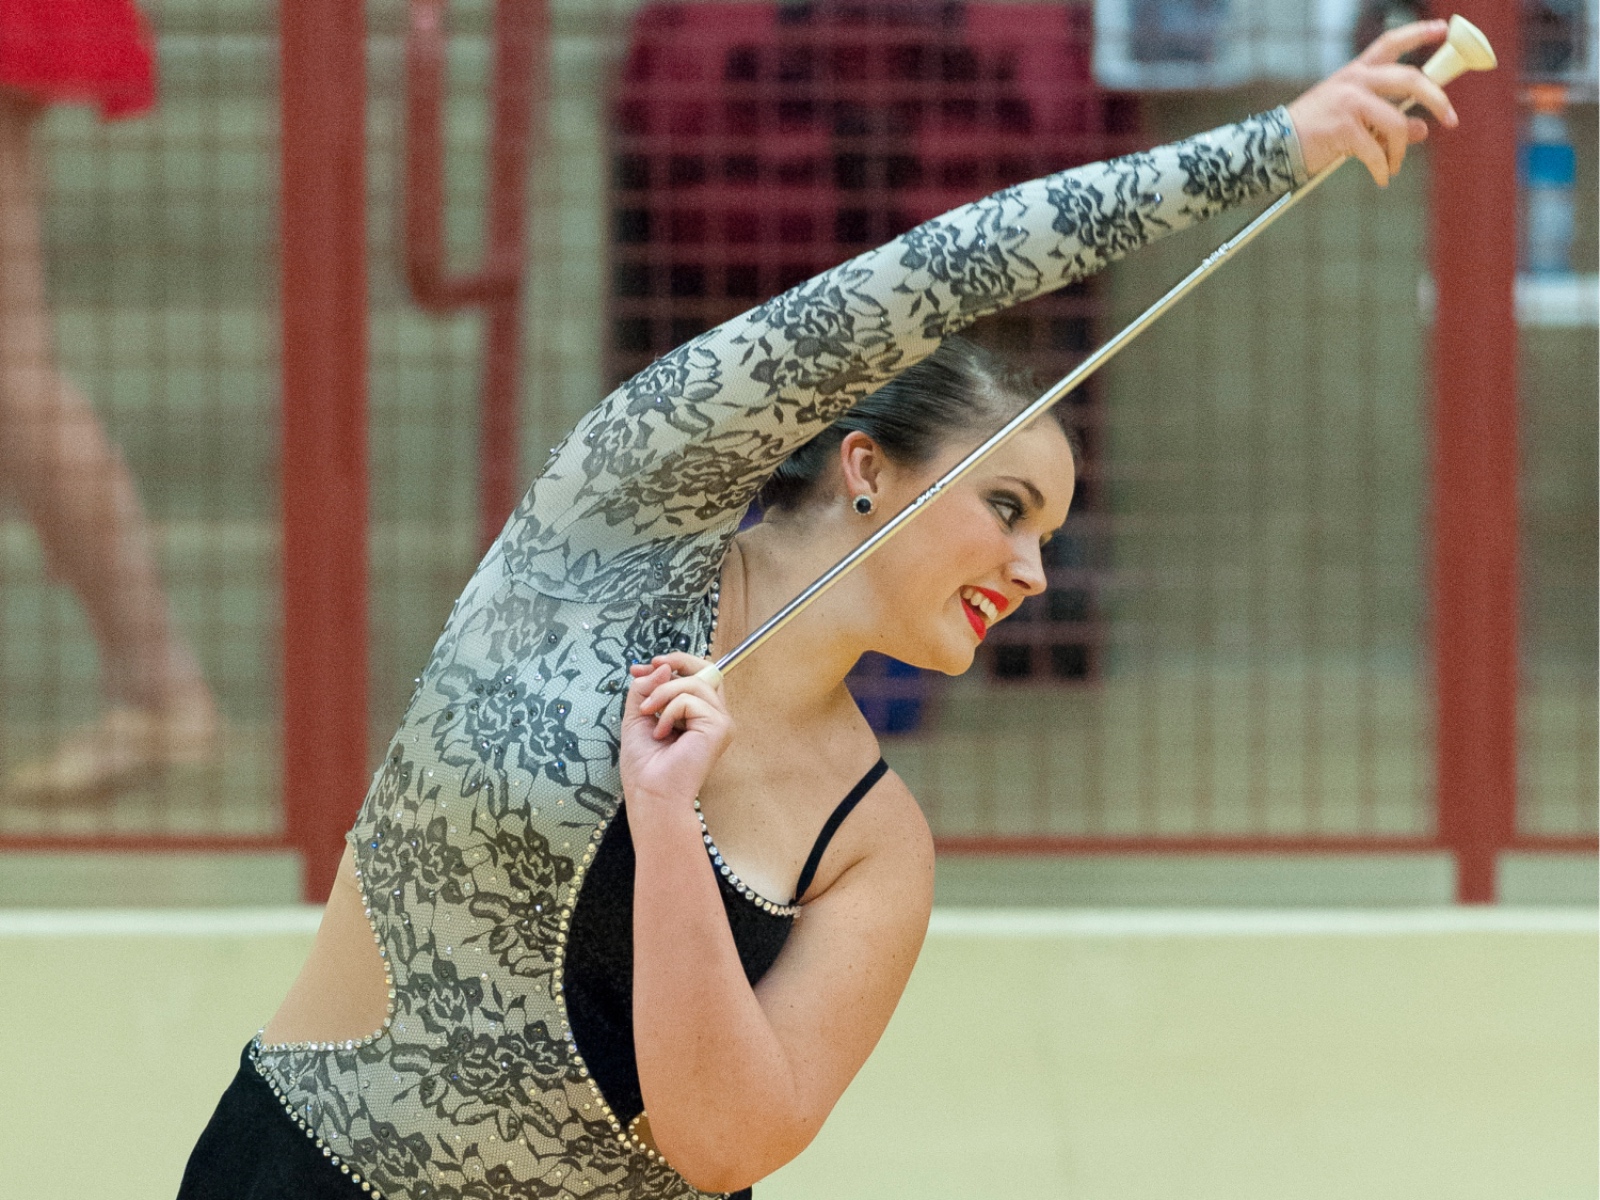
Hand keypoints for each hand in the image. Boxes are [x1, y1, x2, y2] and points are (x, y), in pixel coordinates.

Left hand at [620, 653, 734, 818]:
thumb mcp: (637, 715)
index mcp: (698, 714)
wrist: (649, 793)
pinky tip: (661, 733)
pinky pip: (690, 700)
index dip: (673, 663)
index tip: (643, 668)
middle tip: (651, 667)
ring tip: (648, 715)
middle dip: (677, 662)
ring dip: (663, 693)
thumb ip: (647, 688)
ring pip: (694, 683)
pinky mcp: (720, 727)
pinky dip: (669, 712)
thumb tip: (662, 666)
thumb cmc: (645, 765)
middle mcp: (714, 716)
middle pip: (707, 670)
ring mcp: (720, 722)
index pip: (697, 675)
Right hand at [1286, 20, 1458, 185]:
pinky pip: (1375, 152)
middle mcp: (1355, 81)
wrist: (1275, 146)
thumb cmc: (1313, 131)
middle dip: (1437, 100)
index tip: (1443, 30)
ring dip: (1401, 150)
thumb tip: (1422, 129)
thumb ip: (1388, 119)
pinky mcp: (1343, 128)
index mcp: (1356, 72)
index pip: (1391, 43)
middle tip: (1450, 119)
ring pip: (1397, 123)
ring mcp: (1349, 103)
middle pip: (1410, 80)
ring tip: (1394, 166)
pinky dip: (1382, 169)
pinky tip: (1381, 178)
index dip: (1419, 34)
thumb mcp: (1353, 118)